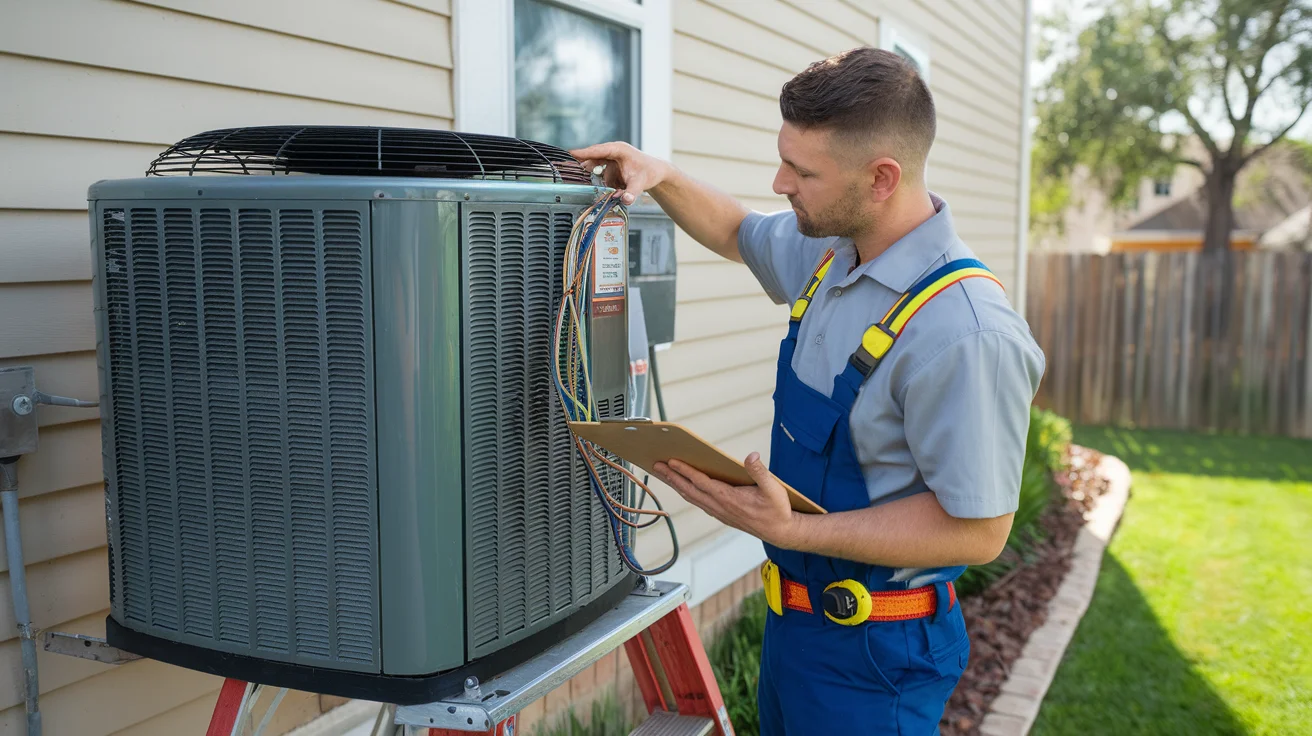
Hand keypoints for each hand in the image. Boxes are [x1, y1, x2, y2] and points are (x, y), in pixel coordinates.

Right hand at [569, 141, 672, 204]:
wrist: (657, 172)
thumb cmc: (649, 172)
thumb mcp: (640, 184)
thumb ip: (631, 192)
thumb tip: (626, 200)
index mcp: (618, 150)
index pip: (597, 150)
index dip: (583, 153)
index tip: (570, 154)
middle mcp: (613, 152)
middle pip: (593, 158)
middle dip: (583, 165)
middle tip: (569, 169)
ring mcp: (612, 159)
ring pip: (598, 170)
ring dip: (600, 180)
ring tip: (610, 186)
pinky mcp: (612, 167)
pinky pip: (603, 177)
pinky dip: (607, 184)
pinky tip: (617, 188)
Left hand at [652, 452, 800, 548]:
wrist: (781, 532)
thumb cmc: (778, 510)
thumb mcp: (774, 489)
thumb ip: (760, 472)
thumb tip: (751, 456)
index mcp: (729, 498)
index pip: (701, 482)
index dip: (685, 472)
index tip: (671, 462)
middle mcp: (720, 507)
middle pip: (690, 490)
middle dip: (672, 477)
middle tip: (656, 465)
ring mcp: (720, 513)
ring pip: (692, 498)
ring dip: (676, 485)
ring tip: (664, 474)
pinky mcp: (722, 515)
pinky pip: (699, 503)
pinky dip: (687, 494)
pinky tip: (683, 488)